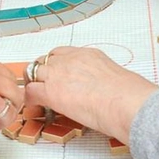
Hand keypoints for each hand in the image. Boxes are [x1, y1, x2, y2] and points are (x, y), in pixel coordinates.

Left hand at [23, 47, 157, 143]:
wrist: (124, 101)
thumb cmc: (128, 94)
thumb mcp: (114, 76)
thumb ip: (102, 77)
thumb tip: (104, 87)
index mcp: (88, 54)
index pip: (62, 53)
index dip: (55, 64)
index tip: (56, 73)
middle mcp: (70, 60)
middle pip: (45, 60)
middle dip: (42, 71)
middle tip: (43, 83)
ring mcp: (58, 73)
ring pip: (34, 72)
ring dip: (34, 82)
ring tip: (35, 94)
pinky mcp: (51, 91)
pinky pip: (31, 91)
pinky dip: (30, 98)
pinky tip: (33, 104)